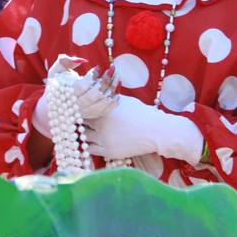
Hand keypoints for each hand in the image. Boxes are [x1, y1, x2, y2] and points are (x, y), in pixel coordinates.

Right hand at [32, 55, 118, 137]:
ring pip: (102, 103)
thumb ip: (64, 62)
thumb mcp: (55, 71)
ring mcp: (85, 112)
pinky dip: (114, 100)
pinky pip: (106, 110)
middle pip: (94, 96)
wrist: (57, 104)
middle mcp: (75, 106)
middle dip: (105, 82)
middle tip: (112, 69)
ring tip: (118, 77)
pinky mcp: (92, 115)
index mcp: (66, 94)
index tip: (98, 67)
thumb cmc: (57, 84)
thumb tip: (80, 60)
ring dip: (113, 89)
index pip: (81, 87)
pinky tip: (117, 89)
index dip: (91, 77)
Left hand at [86, 97, 203, 162]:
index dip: (81, 109)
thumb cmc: (142, 113)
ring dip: (84, 134)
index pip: (83, 109)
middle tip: (82, 121)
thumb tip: (102, 84)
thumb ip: (110, 94)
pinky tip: (92, 142)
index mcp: (103, 110)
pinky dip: (89, 146)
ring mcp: (103, 139)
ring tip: (87, 131)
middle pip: (82, 122)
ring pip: (84, 136)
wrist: (155, 131)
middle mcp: (100, 124)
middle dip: (81, 121)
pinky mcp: (108, 151)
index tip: (81, 109)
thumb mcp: (124, 100)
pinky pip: (91, 150)